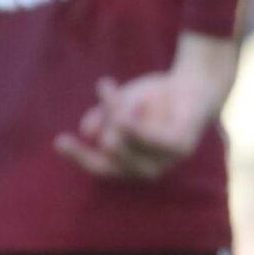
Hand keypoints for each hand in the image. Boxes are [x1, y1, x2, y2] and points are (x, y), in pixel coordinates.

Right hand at [56, 33, 235, 180]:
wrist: (194, 84)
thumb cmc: (153, 98)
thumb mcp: (120, 104)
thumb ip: (103, 117)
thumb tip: (88, 132)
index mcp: (130, 164)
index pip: (100, 167)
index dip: (79, 156)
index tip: (60, 140)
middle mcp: (148, 170)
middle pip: (110, 148)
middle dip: (104, 115)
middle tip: (106, 86)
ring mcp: (166, 162)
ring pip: (125, 141)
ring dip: (119, 109)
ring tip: (128, 91)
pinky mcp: (180, 149)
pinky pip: (147, 138)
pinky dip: (134, 122)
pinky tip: (126, 110)